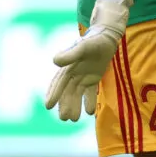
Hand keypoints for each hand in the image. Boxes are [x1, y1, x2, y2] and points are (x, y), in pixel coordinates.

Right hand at [44, 0, 131, 121]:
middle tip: (64, 119)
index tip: (48, 106)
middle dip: (64, 104)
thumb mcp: (83, 47)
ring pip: (76, 94)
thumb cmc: (94, 40)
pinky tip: (90, 112)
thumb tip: (54, 61)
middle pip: (67, 92)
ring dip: (74, 106)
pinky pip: (89, 92)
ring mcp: (82, 76)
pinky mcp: (92, 78)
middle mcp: (73, 73)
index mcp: (68, 66)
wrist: (107, 36)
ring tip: (73, 120)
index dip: (54, 94)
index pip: (59, 82)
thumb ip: (70, 54)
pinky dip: (88, 101)